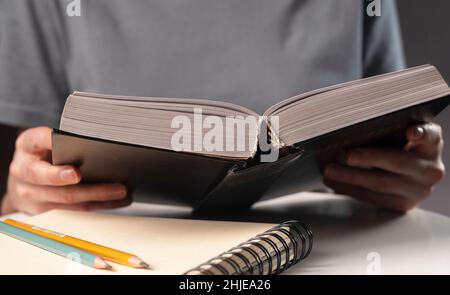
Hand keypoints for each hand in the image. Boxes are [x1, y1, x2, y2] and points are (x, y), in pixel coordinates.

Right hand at [1, 127, 130, 214]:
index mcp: (27, 145)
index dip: (57, 155)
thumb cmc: (41, 152)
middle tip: (116, 186)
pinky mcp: (41, 210)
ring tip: (122, 192)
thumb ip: (65, 140)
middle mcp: (22, 171)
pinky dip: (97, 206)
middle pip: (57, 183)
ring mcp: (30, 194)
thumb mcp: (47, 139)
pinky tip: (116, 201)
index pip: (40, 144)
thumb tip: (100, 145)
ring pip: (68, 200)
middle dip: (88, 187)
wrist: (22, 176)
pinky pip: (73, 210)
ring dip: (99, 197)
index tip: (77, 172)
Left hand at [323, 123, 444, 212]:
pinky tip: (336, 184)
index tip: (411, 132)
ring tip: (331, 171)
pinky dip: (351, 190)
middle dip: (369, 158)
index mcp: (430, 146)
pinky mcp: (403, 205)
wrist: (410, 177)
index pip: (430, 136)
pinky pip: (373, 199)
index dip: (421, 134)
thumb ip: (389, 131)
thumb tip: (354, 129)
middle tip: (347, 156)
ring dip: (351, 178)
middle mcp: (430, 169)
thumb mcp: (400, 136)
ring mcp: (418, 190)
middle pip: (398, 162)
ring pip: (381, 185)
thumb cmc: (399, 149)